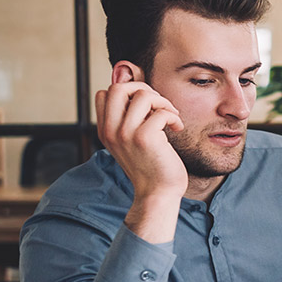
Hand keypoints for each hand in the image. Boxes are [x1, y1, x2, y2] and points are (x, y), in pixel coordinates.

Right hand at [95, 76, 185, 242]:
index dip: (129, 93)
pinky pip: (162, 112)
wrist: (157, 193)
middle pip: (118, 87)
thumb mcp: (132, 140)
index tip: (146, 107)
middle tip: (159, 105)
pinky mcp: (145, 138)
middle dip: (144, 89)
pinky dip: (174, 117)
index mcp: (105, 130)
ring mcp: (126, 134)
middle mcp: (111, 131)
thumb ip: (130, 118)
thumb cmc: (151, 165)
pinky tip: (177, 128)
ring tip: (170, 116)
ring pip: (143, 95)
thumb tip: (138, 88)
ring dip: (163, 102)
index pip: (105, 93)